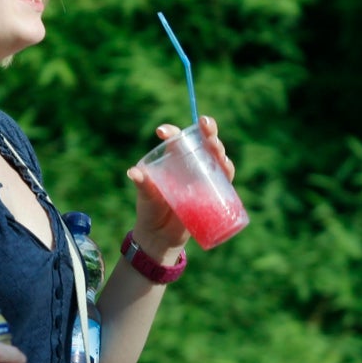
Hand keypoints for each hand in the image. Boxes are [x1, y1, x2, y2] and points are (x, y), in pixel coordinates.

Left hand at [126, 116, 233, 256]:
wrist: (161, 237)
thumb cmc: (150, 211)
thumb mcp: (146, 197)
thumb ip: (143, 185)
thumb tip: (133, 173)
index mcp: (172, 160)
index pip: (174, 140)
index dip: (171, 132)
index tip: (161, 132)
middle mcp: (190, 166)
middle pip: (203, 143)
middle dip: (208, 132)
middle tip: (205, 125)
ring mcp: (203, 179)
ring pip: (217, 158)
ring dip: (219, 149)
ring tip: (215, 146)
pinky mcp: (213, 193)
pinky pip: (224, 179)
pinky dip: (227, 170)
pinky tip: (226, 165)